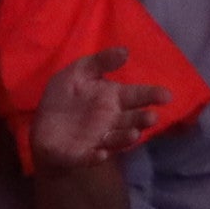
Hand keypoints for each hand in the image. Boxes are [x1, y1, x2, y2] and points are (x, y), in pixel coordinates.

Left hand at [23, 46, 165, 170]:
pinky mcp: (80, 154)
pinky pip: (89, 156)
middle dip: (142, 119)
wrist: (42, 125)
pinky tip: (101, 154)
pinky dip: (95, 157)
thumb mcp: (79, 71)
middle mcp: (110, 120)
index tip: (167, 95)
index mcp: (112, 98)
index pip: (137, 96)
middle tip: (151, 117)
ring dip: (125, 137)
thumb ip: (101, 61)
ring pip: (116, 139)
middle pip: (131, 120)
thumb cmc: (65, 96)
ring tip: (134, 134)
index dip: (152, 95)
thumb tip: (126, 52)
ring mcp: (97, 139)